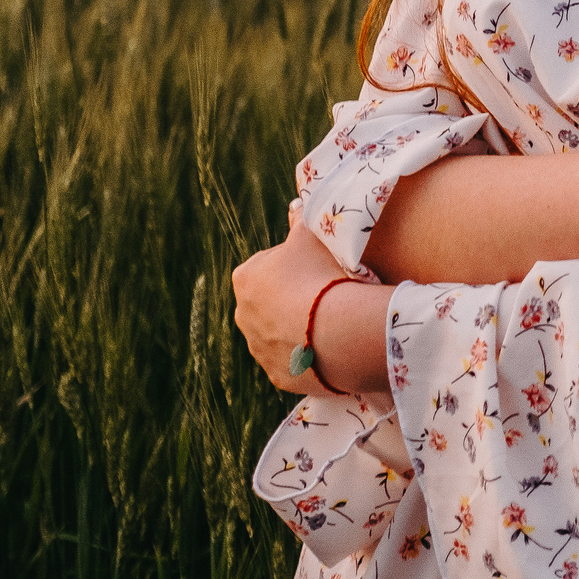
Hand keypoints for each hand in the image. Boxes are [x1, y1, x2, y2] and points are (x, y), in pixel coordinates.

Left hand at [232, 206, 386, 395]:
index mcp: (245, 278)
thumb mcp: (311, 235)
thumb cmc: (321, 273)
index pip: (267, 265)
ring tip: (330, 320)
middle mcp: (242, 315)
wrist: (336, 330)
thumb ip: (299, 218)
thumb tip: (296, 203)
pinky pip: (294, 360)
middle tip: (325, 292)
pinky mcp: (277, 375)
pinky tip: (329, 345)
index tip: (316, 267)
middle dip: (291, 298)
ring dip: (298, 326)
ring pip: (279, 332)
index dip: (294, 264)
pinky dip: (308, 354)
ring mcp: (258, 349)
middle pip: (270, 301)